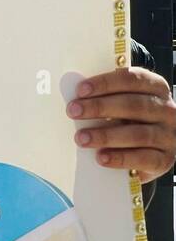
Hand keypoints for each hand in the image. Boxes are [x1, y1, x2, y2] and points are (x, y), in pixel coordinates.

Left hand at [67, 68, 175, 183]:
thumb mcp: (125, 104)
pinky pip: (143, 159)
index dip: (106, 83)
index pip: (133, 79)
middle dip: (100, 107)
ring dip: (106, 135)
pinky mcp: (165, 160)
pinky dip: (120, 158)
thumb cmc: (133, 122)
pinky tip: (101, 157)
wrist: (152, 153)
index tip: (81, 90)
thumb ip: (109, 98)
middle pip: (134, 105)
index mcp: (157, 88)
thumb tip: (79, 98)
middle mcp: (167, 110)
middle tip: (74, 111)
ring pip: (138, 134)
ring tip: (82, 138)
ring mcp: (168, 136)